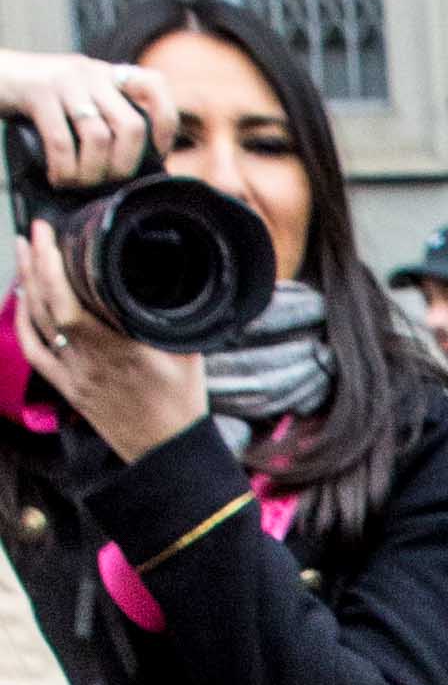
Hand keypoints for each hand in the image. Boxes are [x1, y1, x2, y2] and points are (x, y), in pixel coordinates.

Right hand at [0, 49, 171, 192]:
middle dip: (123, 166)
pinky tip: (58, 178)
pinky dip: (64, 169)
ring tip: (76, 183)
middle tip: (106, 182)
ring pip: (99, 137)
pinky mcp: (38, 91)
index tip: (156, 153)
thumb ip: (101, 117)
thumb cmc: (33, 99)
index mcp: (106, 75)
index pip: (155, 87)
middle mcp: (91, 73)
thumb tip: (131, 167)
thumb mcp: (75, 100)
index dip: (165, 125)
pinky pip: (62, 141)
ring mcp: (65, 80)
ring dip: (91, 173)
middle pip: (132, 126)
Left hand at [12, 219, 204, 463]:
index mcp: (119, 350)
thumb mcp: (188, 352)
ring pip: (36, 323)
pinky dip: (22, 320)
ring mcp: (73, 376)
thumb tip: (172, 276)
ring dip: (26, 283)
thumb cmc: (181, 405)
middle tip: (34, 231)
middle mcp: (88, 361)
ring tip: (24, 251)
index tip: (49, 233)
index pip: (69, 303)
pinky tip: (23, 298)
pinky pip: (35, 350)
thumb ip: (174, 315)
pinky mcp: (67, 388)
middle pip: (45, 305)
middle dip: (35, 262)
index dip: (51, 265)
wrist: (167, 453)